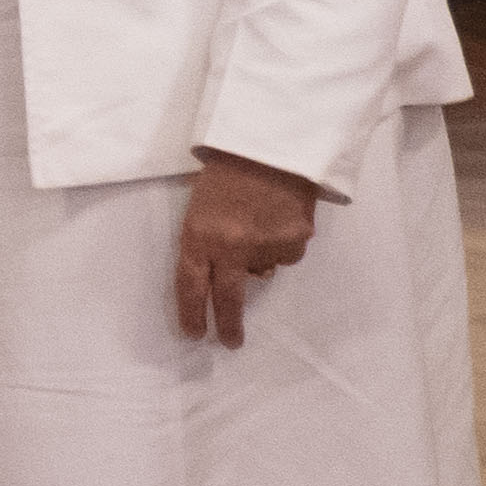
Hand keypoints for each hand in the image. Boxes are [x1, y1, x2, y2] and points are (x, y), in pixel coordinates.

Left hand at [175, 149, 322, 346]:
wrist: (272, 142)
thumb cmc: (228, 168)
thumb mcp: (202, 204)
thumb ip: (210, 240)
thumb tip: (237, 273)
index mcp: (198, 235)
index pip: (190, 285)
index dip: (191, 313)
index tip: (194, 334)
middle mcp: (230, 248)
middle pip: (228, 298)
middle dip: (228, 325)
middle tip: (230, 343)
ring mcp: (265, 247)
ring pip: (264, 269)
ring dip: (261, 257)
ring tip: (260, 220)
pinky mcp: (295, 242)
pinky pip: (288, 253)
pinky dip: (284, 243)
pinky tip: (281, 215)